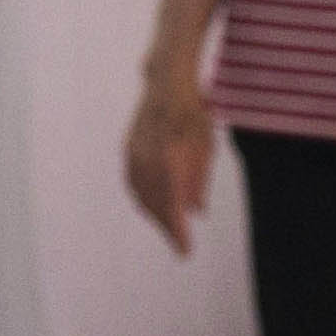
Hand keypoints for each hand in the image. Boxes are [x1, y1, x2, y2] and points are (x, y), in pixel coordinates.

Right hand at [122, 64, 215, 253]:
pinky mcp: (129, 149)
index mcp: (169, 161)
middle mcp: (147, 160)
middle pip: (154, 205)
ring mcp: (134, 154)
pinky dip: (143, 199)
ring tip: (167, 228)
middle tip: (180, 245)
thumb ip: (199, 181)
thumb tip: (197, 212)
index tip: (185, 252)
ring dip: (154, 215)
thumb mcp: (206, 147)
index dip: (177, 233)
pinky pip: (133, 183)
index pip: (172, 207)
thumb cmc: (193, 113)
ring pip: (141, 196)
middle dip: (166, 228)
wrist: (167, 83)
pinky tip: (151, 205)